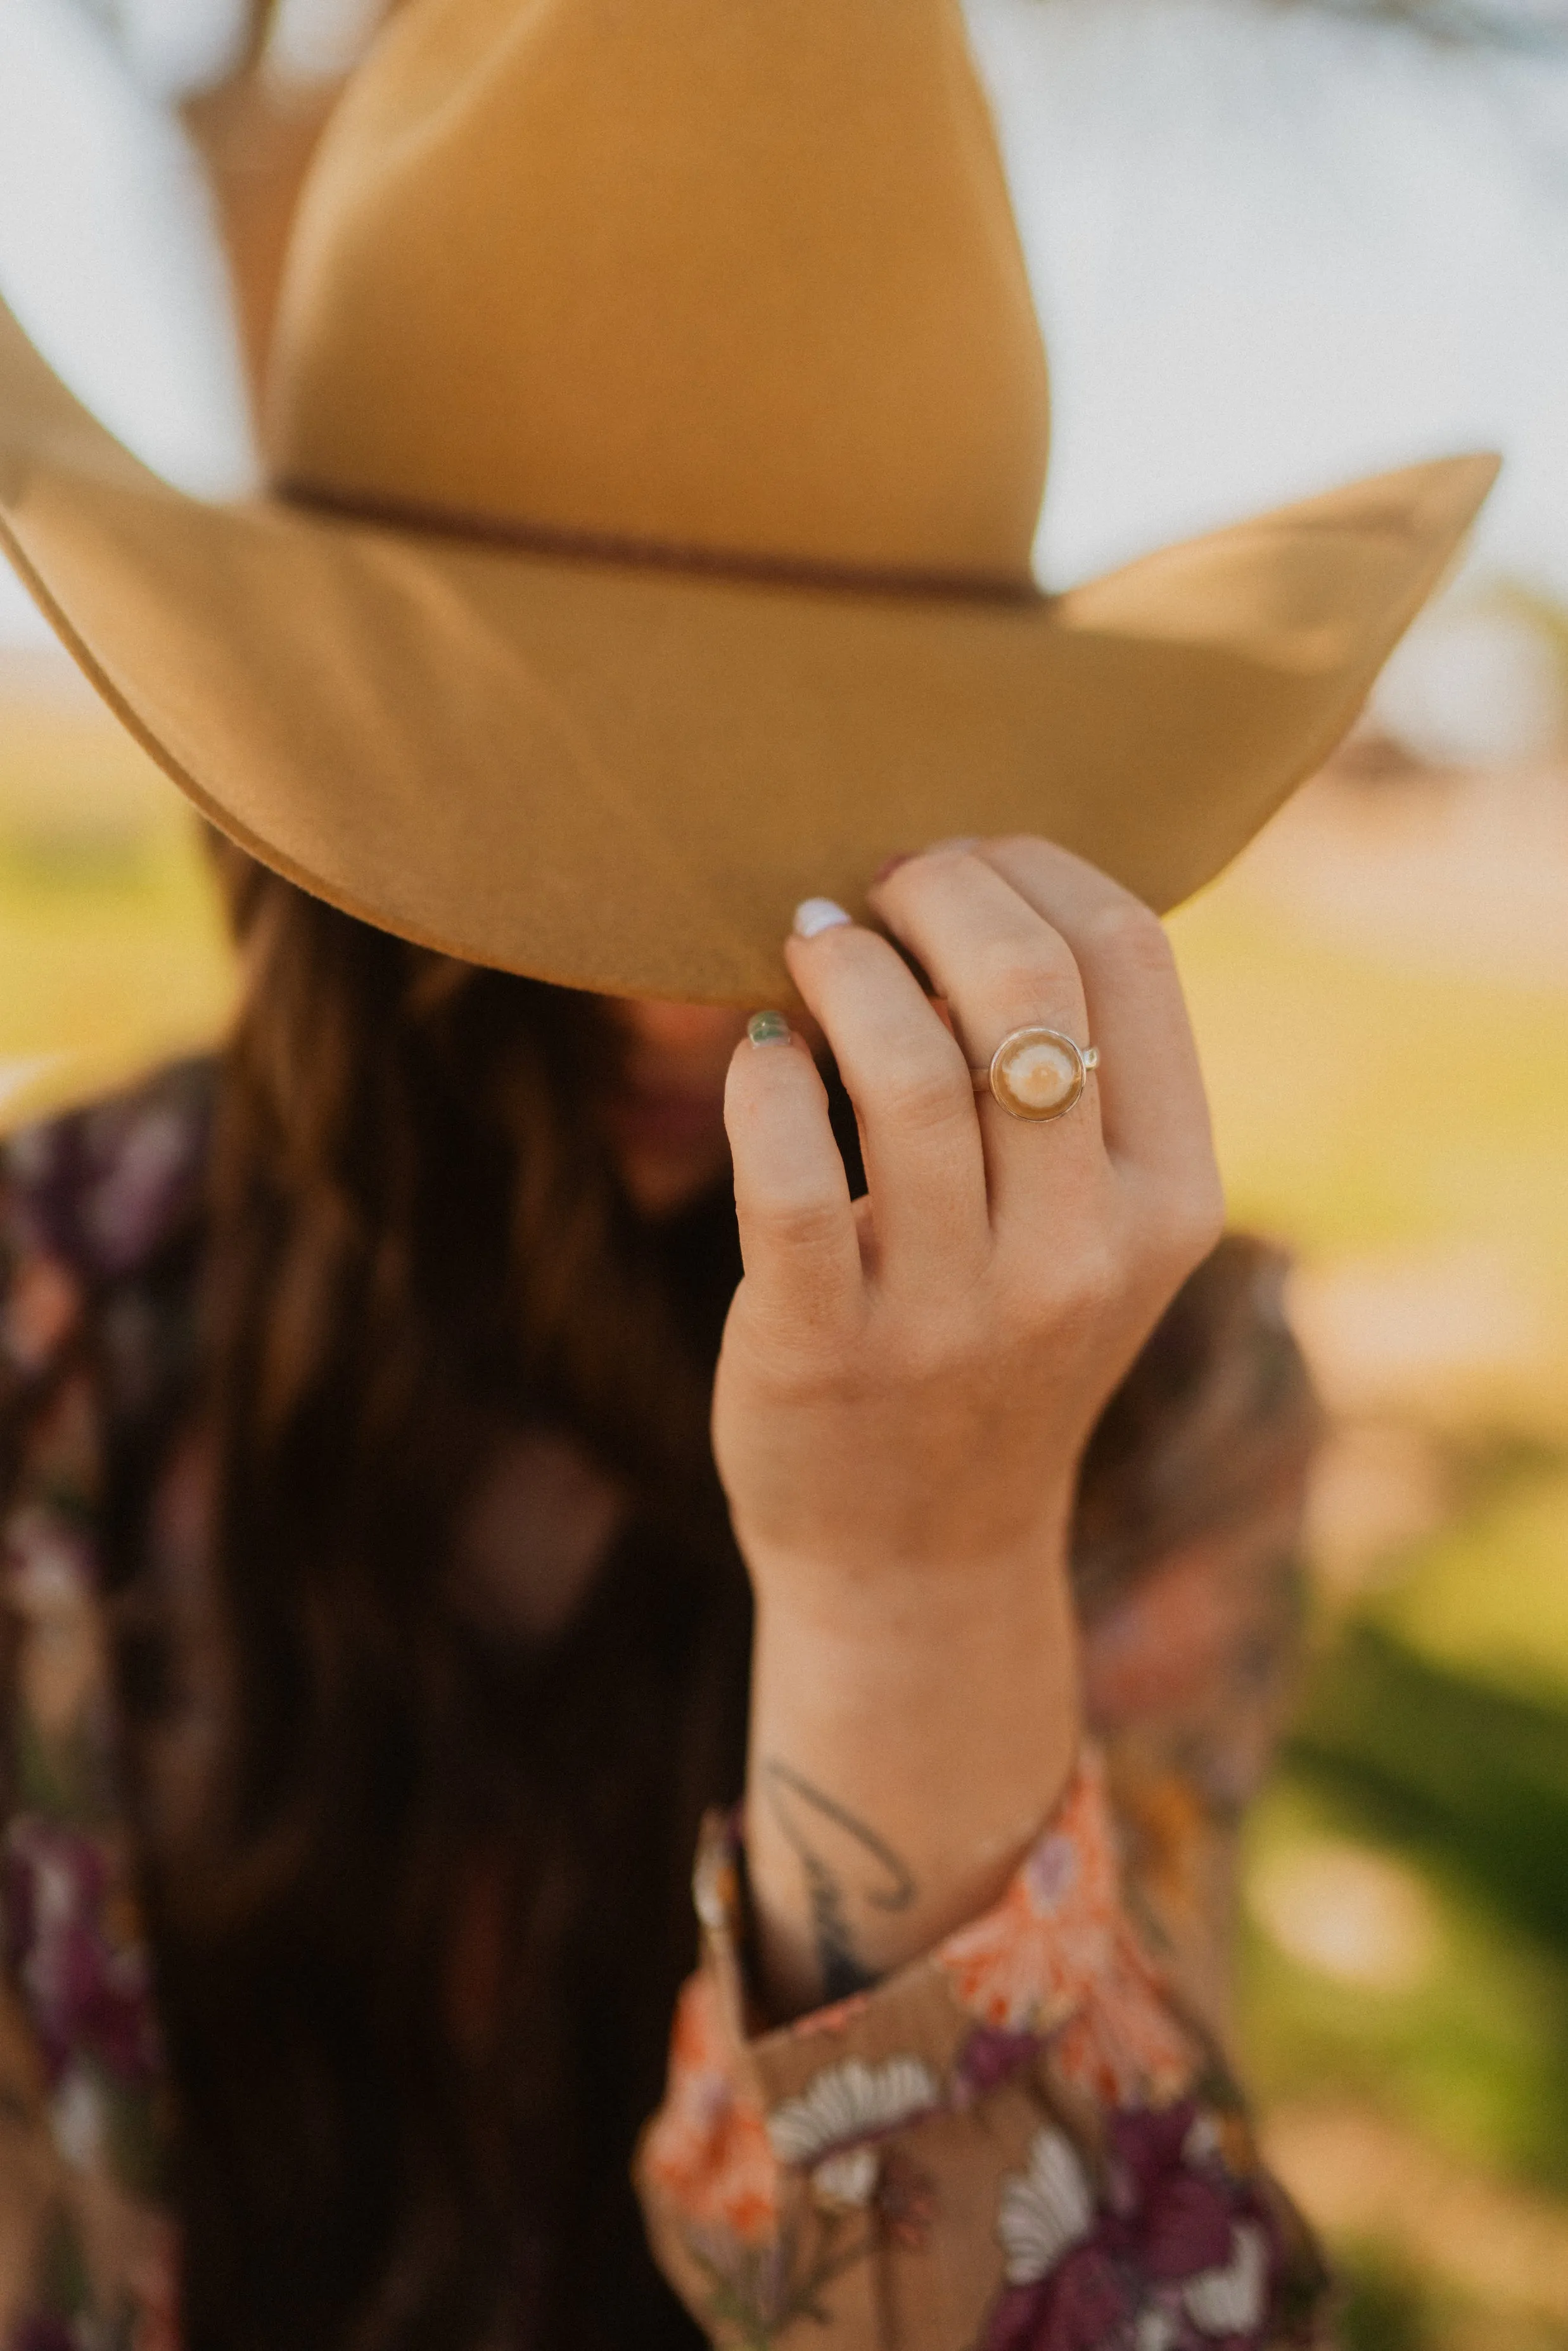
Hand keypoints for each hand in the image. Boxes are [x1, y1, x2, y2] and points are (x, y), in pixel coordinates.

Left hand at [717, 836, 1221, 1616]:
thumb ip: (1076, 1085)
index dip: (1032, 868)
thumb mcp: (1092, 1233)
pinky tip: (758, 1050)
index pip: (1131, 956)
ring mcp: (954, 1308)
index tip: (957, 864)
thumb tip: (974, 888)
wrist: (919, 1553)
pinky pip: (786, 1173)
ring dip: (843, 968)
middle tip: (870, 889)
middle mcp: (1081, 1252)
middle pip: (1025, 988)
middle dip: (934, 890)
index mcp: (1169, 1197)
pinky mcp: (824, 1348)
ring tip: (809, 946)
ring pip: (909, 1067)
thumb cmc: (996, 1349)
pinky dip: (761, 1079)